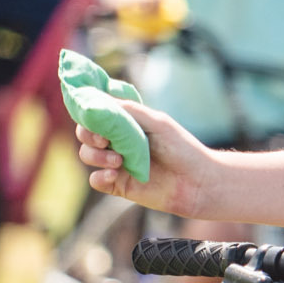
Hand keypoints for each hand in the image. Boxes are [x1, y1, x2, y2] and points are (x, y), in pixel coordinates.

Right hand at [74, 99, 210, 214]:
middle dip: (88, 134)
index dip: (87, 112)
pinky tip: (114, 174)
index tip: (88, 112)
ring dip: (96, 155)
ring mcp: (116, 163)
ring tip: (118, 160)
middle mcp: (117, 141)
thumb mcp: (156, 122)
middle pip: (85, 134)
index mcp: (125, 124)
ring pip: (87, 155)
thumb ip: (128, 110)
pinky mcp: (118, 184)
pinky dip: (100, 177)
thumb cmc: (181, 148)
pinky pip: (95, 180)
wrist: (198, 182)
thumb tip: (98, 98)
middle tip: (103, 139)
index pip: (96, 114)